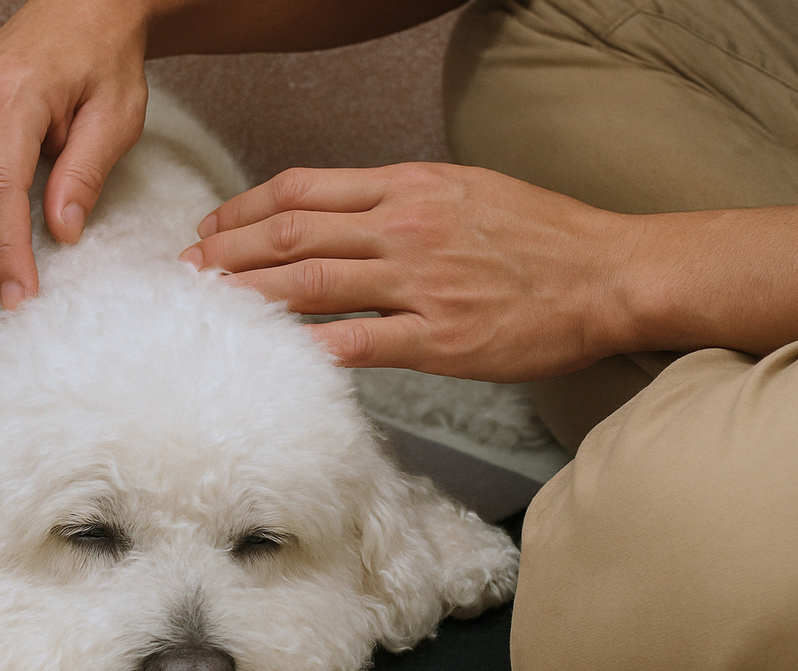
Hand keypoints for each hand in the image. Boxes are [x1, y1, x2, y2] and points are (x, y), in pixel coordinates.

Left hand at [180, 163, 638, 382]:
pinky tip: (272, 355)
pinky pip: (358, 342)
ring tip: (208, 308)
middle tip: (188, 270)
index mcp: (409, 187)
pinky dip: (309, 348)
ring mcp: (420, 283)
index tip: (213, 227)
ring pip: (311, 284)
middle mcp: (405, 226)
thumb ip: (401, 200)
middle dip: (228, 252)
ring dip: (250, 297)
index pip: (303, 190)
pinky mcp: (438, 338)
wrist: (609, 274)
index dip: (244, 209)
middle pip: (291, 234)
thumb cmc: (542, 234)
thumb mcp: (466, 190)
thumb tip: (344, 216)